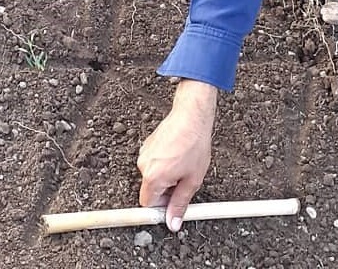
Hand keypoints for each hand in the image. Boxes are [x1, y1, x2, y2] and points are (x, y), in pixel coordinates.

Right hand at [137, 79, 217, 231]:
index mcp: (153, 177)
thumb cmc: (194, 144)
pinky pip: (153, 162)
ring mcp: (144, 153)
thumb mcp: (192, 180)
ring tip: (183, 164)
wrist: (191, 116)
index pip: (147, 204)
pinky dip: (164, 163)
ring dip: (166, 175)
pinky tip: (178, 154)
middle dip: (166, 190)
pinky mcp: (148, 144)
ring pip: (153, 175)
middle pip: (151, 190)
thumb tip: (173, 222)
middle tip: (183, 180)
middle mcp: (144, 165)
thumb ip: (180, 203)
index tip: (170, 207)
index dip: (160, 207)